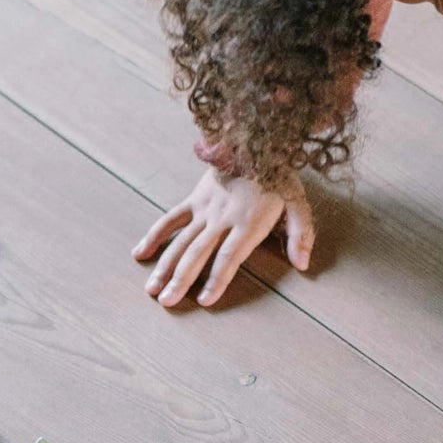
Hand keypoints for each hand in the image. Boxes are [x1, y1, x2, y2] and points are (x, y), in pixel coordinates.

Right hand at [131, 167, 314, 308]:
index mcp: (249, 222)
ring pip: (181, 240)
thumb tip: (302, 265)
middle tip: (166, 302)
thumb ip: (300, 234)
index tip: (204, 300)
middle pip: (199, 252)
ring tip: (152, 289)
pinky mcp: (195, 199)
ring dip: (165, 265)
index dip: (217, 278)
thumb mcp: (298, 203)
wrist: (257, 140)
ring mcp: (205, 208)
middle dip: (182, 279)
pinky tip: (139, 253)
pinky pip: (171, 218)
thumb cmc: (279, 178)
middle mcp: (223, 218)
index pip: (230, 256)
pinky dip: (155, 235)